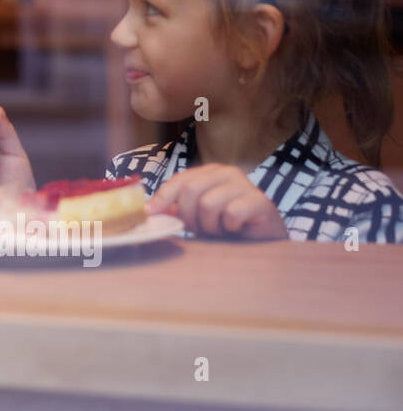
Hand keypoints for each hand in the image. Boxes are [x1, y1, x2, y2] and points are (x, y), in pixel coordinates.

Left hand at [146, 164, 287, 239]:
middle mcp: (226, 172)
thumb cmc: (226, 225)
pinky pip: (231, 213)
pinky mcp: (260, 200)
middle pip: (190, 190)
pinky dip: (229, 227)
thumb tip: (147, 209)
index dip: (162, 197)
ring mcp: (245, 184)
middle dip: (188, 215)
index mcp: (209, 172)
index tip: (150, 213)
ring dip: (210, 224)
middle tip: (198, 229)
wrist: (262, 238)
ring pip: (208, 203)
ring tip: (221, 228)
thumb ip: (175, 208)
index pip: (179, 180)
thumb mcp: (196, 215)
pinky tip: (237, 228)